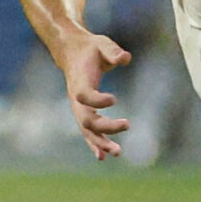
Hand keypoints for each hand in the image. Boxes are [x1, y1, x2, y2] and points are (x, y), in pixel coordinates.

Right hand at [61, 34, 133, 159]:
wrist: (73, 53)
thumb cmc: (91, 49)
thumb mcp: (102, 44)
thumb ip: (113, 51)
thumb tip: (125, 58)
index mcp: (79, 81)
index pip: (84, 96)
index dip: (97, 100)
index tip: (114, 99)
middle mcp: (76, 99)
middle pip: (86, 119)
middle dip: (105, 127)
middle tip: (127, 124)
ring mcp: (78, 108)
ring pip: (87, 130)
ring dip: (101, 142)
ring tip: (118, 152)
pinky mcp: (83, 113)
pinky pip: (88, 132)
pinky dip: (95, 144)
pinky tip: (104, 157)